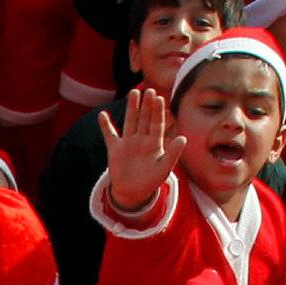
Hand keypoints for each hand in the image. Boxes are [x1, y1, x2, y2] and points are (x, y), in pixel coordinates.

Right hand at [97, 84, 185, 213]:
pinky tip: (102, 115)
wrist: (133, 194)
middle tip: (149, 90)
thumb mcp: (164, 169)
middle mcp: (142, 139)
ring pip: (130, 121)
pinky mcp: (115, 150)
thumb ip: (173, 153)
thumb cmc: (150, 182)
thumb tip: (183, 138)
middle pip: (145, 118)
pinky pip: (110, 135)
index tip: (159, 99)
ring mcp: (128, 143)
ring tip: (133, 93)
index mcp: (155, 143)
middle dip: (147, 105)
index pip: (157, 123)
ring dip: (132, 108)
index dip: (158, 111)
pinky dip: (105, 126)